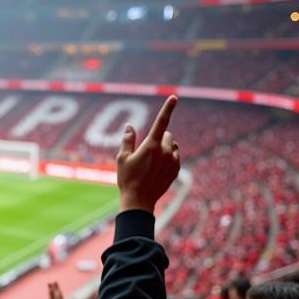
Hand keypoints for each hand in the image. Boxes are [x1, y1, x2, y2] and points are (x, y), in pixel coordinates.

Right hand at [117, 95, 179, 213]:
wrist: (139, 201)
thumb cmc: (127, 179)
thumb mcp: (122, 158)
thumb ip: (127, 140)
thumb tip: (129, 126)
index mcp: (151, 146)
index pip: (161, 122)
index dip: (168, 108)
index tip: (175, 97)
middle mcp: (165, 151)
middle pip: (166, 135)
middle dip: (159, 138)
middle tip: (146, 152)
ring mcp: (173, 161)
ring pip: (172, 146)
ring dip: (165, 148)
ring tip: (152, 162)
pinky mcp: (176, 170)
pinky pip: (176, 156)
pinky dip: (169, 158)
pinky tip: (158, 169)